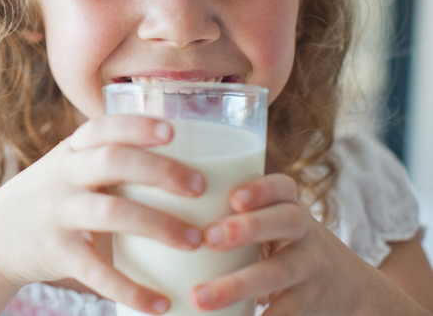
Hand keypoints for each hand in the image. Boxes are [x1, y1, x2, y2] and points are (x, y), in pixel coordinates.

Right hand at [0, 114, 205, 314]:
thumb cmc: (49, 200)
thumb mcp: (68, 170)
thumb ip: (109, 161)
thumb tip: (183, 162)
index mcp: (71, 152)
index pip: (103, 127)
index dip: (137, 126)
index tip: (173, 131)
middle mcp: (63, 176)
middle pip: (113, 161)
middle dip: (160, 171)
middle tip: (201, 187)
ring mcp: (57, 213)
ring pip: (110, 212)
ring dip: (158, 225)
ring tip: (194, 240)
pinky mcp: (54, 252)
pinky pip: (95, 270)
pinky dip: (130, 288)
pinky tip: (160, 303)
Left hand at [192, 173, 370, 314]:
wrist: (348, 290)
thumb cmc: (279, 247)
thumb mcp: (267, 224)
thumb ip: (222, 215)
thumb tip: (140, 215)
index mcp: (287, 206)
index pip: (283, 186)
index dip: (261, 189)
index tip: (232, 197)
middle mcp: (304, 234)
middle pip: (286, 221)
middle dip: (248, 228)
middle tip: (208, 238)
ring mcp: (310, 269)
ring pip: (280, 272)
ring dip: (239, 284)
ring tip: (199, 297)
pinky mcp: (310, 305)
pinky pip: (286, 313)